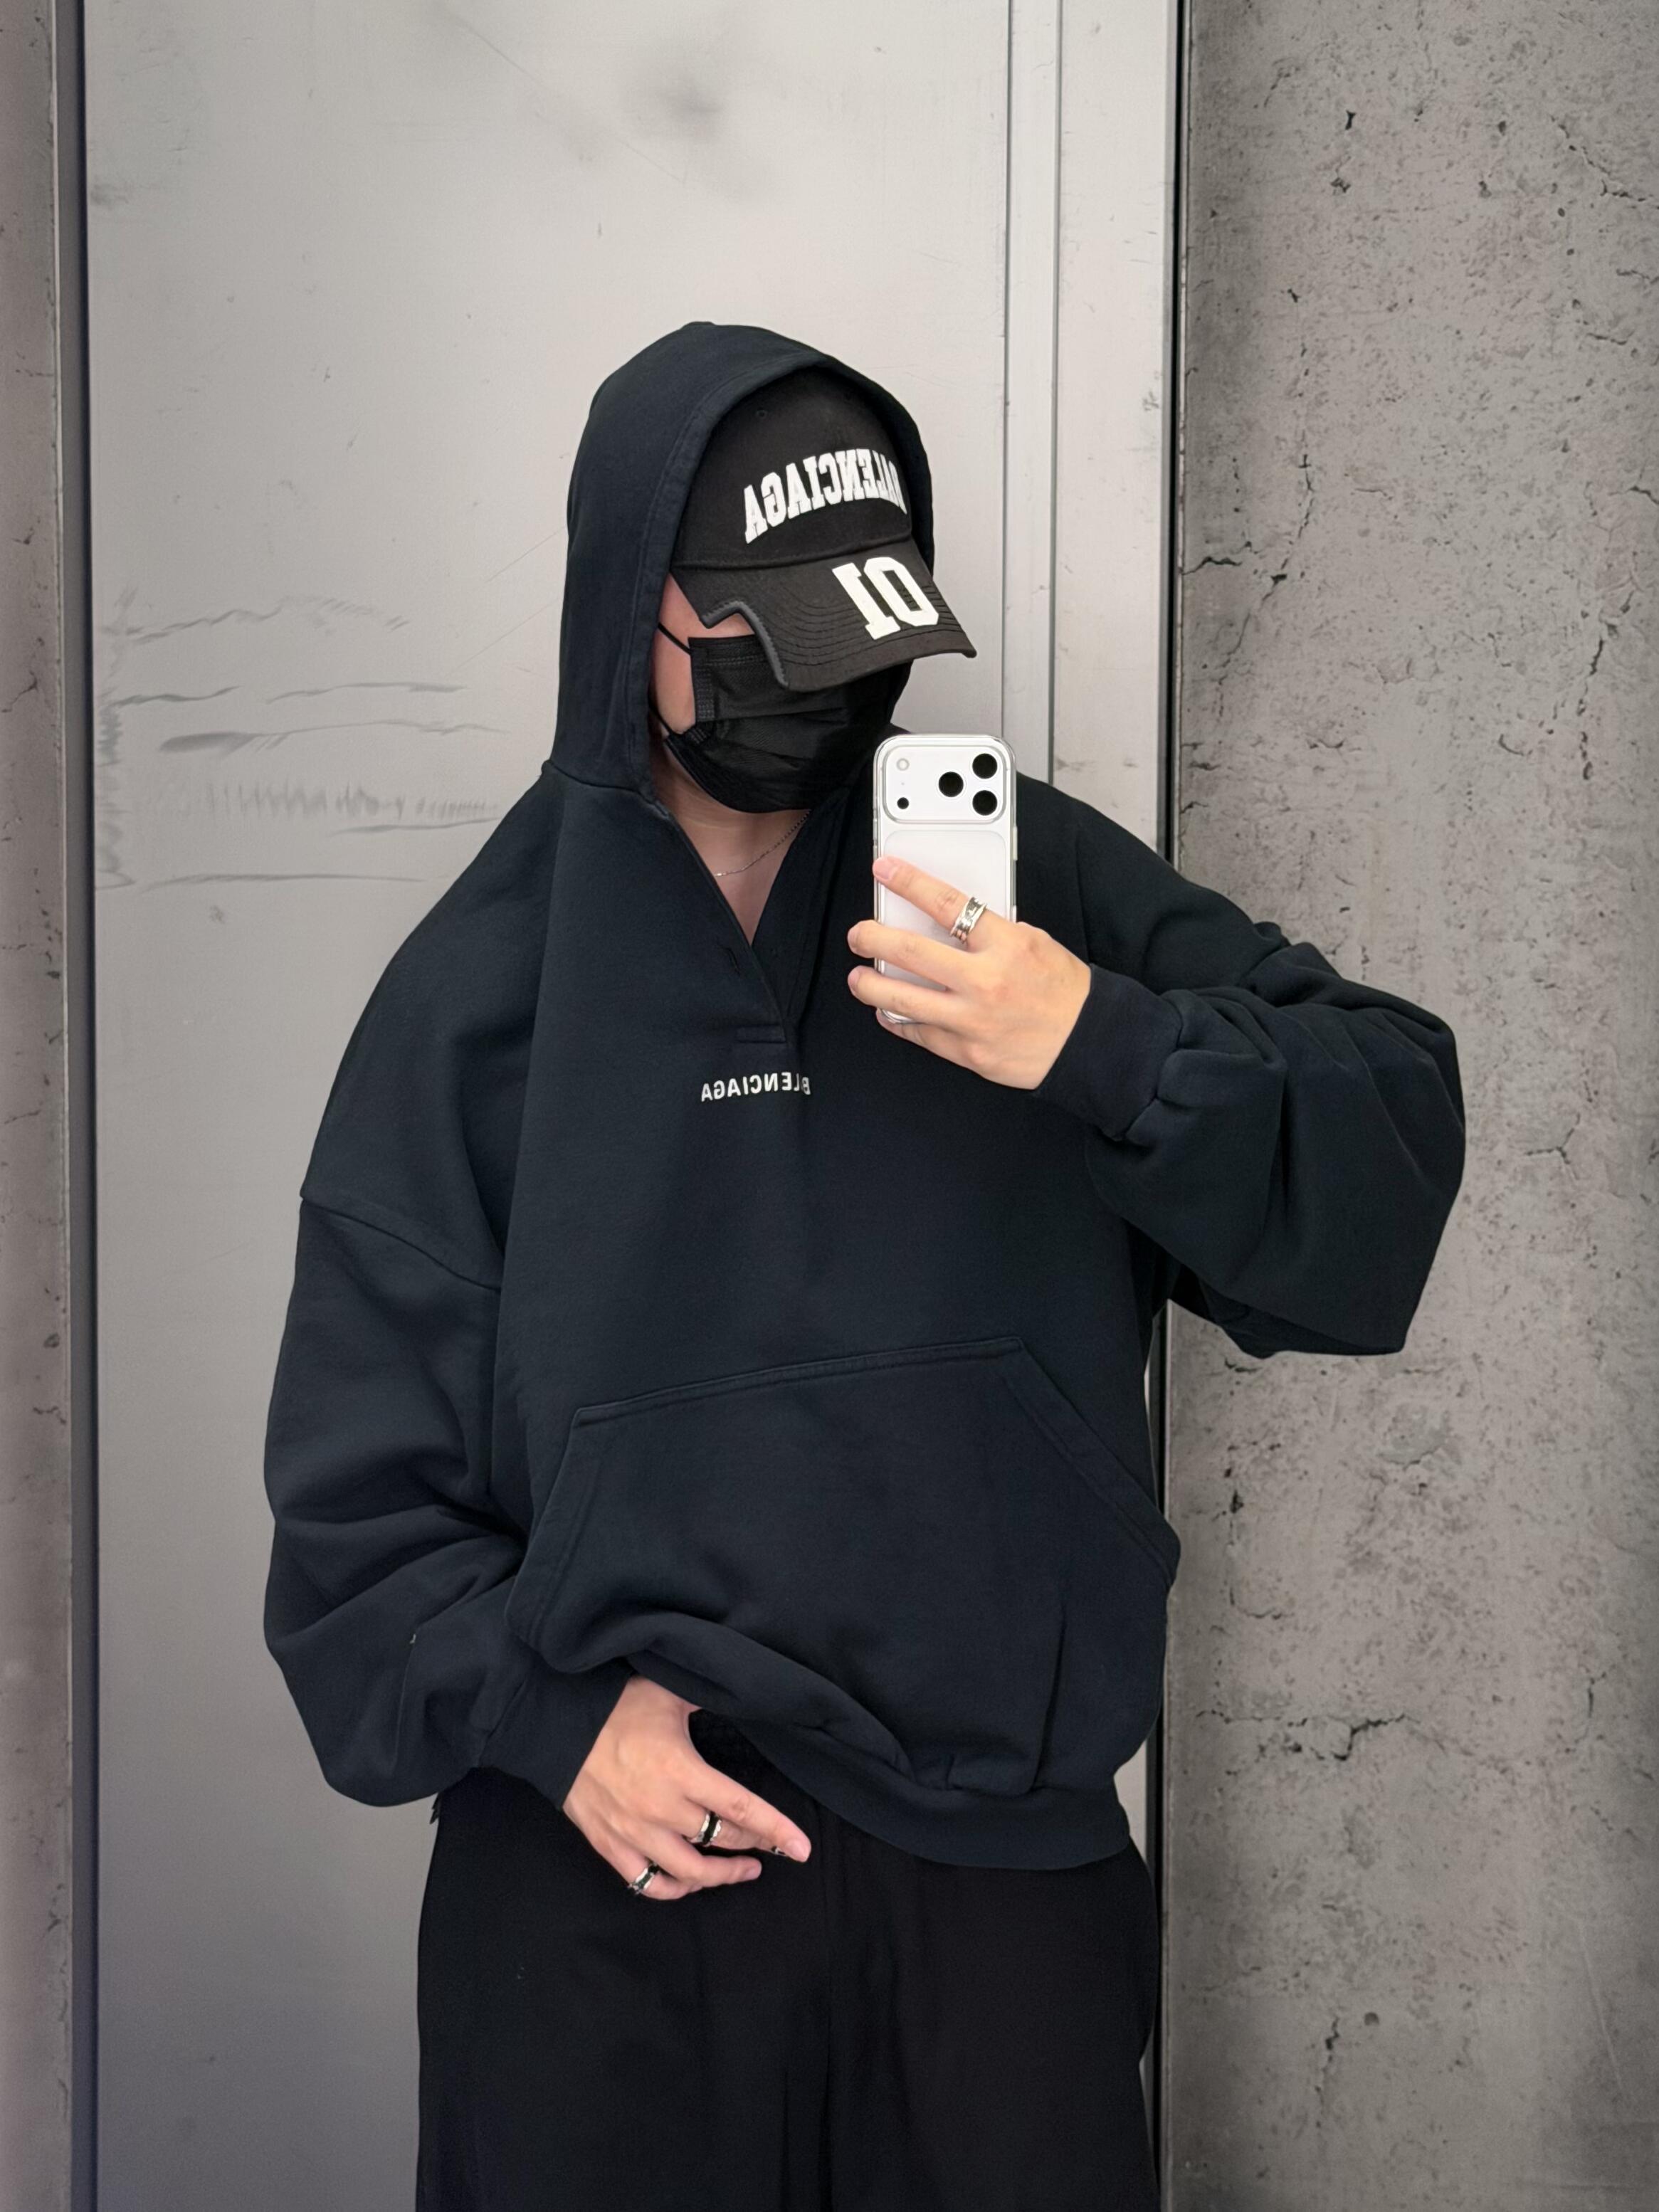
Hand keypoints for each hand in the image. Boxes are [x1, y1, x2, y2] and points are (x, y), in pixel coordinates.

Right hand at [562, 1674, 812, 1900]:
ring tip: (745, 1869)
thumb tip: (741, 1692)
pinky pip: (646, 1883)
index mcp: (681, 1771)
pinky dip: (673, 1890)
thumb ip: (707, 1700)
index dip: (775, 1829)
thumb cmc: (615, 1705)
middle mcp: (661, 1809)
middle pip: (721, 1839)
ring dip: (721, 1876)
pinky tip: (690, 1883)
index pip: (740, 1808)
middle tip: (771, 1844)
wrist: (555, 1725)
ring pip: (689, 1873)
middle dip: (754, 1843)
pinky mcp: (609, 1845)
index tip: (802, 1849)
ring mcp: (633, 1833)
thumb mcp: (669, 1693)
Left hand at [846, 853, 1091, 1087]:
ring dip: (869, 986)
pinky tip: (887, 1012)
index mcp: (1004, 944)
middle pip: (909, 952)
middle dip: (872, 938)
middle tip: (859, 934)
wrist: (1088, 1041)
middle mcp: (984, 981)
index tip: (884, 870)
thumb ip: (991, 931)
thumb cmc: (1064, 990)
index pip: (945, 903)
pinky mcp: (967, 1052)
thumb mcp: (1034, 941)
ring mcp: (972, 1019)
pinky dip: (898, 1021)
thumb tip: (946, 921)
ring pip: (902, 999)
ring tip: (858, 979)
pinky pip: (920, 1034)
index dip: (908, 882)